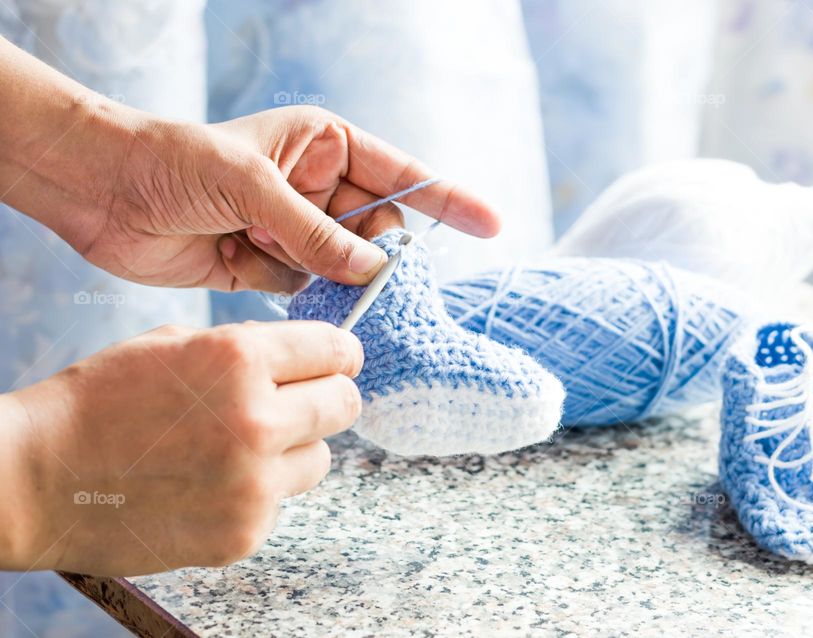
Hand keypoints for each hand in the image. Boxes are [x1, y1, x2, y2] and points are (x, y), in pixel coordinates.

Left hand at [0, 39, 500, 291]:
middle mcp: (315, 185)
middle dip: (380, 253)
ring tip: (331, 294)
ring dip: (345, 283)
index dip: (447, 199)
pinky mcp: (266, 263)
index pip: (401, 172)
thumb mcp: (252, 185)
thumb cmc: (174, 161)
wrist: (102, 192)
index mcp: (322, 143)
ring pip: (345, 264)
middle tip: (374, 279)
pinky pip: (310, 288)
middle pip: (376, 227)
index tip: (492, 225)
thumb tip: (372, 270)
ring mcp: (292, 226)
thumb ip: (316, 231)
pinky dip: (315, 303)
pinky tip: (313, 310)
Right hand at [0, 321, 361, 575]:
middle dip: (327, 398)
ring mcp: (253, 485)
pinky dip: (258, 493)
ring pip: (319, 459)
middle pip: (344, 405)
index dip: (339, 353)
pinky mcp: (242, 534)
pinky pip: (280, 503)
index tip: (337, 361)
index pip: (337, 350)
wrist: (35, 480)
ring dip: (294, 450)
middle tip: (299, 402)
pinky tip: (210, 485)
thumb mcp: (172, 345)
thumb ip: (245, 348)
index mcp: (239, 360)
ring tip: (240, 449)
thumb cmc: (98, 402)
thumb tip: (303, 356)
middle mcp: (257, 421)